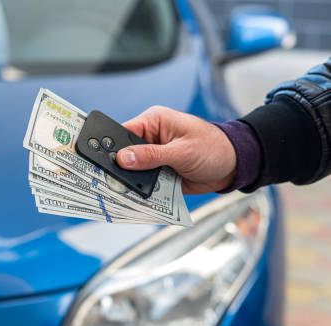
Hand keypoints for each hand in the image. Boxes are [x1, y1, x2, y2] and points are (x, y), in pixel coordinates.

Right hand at [116, 106, 236, 194]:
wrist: (234, 167)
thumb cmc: (214, 148)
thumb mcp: (182, 151)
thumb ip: (151, 155)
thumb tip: (123, 158)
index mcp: (154, 122)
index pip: (123, 132)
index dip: (110, 146)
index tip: (98, 159)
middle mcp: (151, 138)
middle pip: (124, 153)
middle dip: (119, 167)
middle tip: (110, 179)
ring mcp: (154, 157)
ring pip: (132, 170)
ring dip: (131, 181)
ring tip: (123, 190)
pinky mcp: (159, 173)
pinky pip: (144, 182)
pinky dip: (141, 190)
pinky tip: (137, 196)